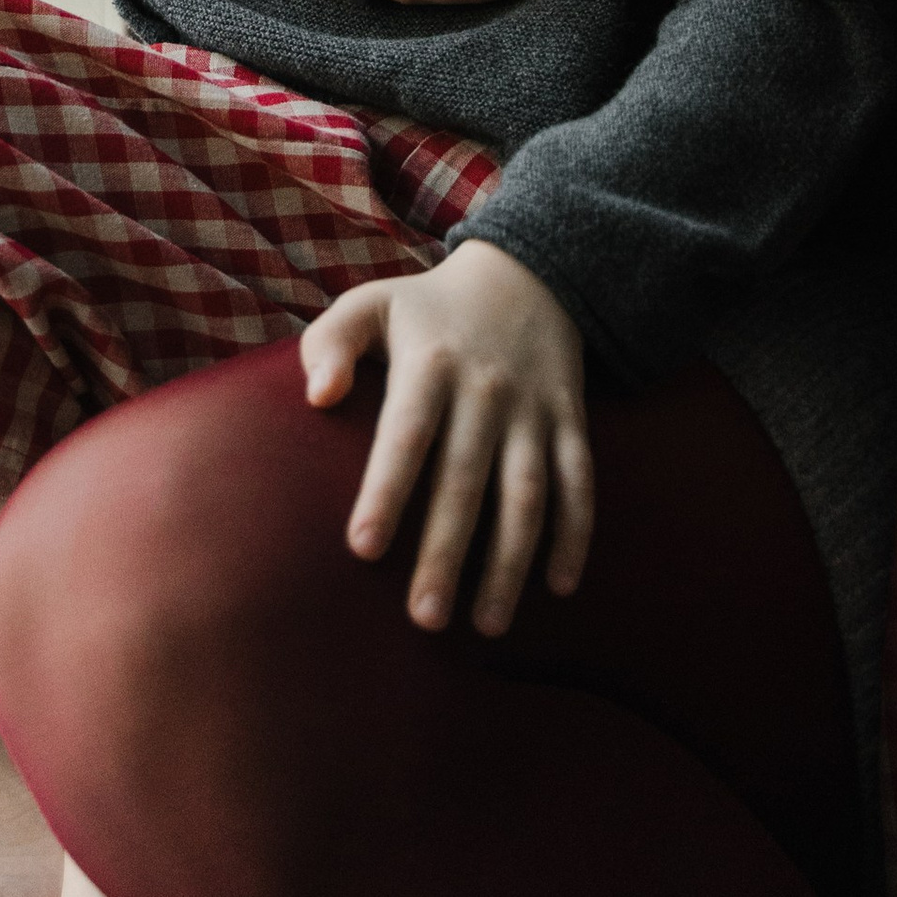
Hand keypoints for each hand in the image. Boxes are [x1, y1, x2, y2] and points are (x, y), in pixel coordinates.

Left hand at [302, 238, 593, 634]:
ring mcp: (533, 408)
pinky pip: (580, 482)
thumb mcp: (372, 304)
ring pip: (526, 493)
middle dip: (445, 552)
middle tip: (424, 620)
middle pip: (466, 480)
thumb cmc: (426, 308)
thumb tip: (316, 397)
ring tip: (485, 624)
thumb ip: (331, 344)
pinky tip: (559, 588)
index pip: (407, 433)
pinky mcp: (570, 420)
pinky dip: (576, 535)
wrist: (525, 272)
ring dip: (510, 562)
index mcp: (429, 362)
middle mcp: (485, 389)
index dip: (386, 490)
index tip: (362, 549)